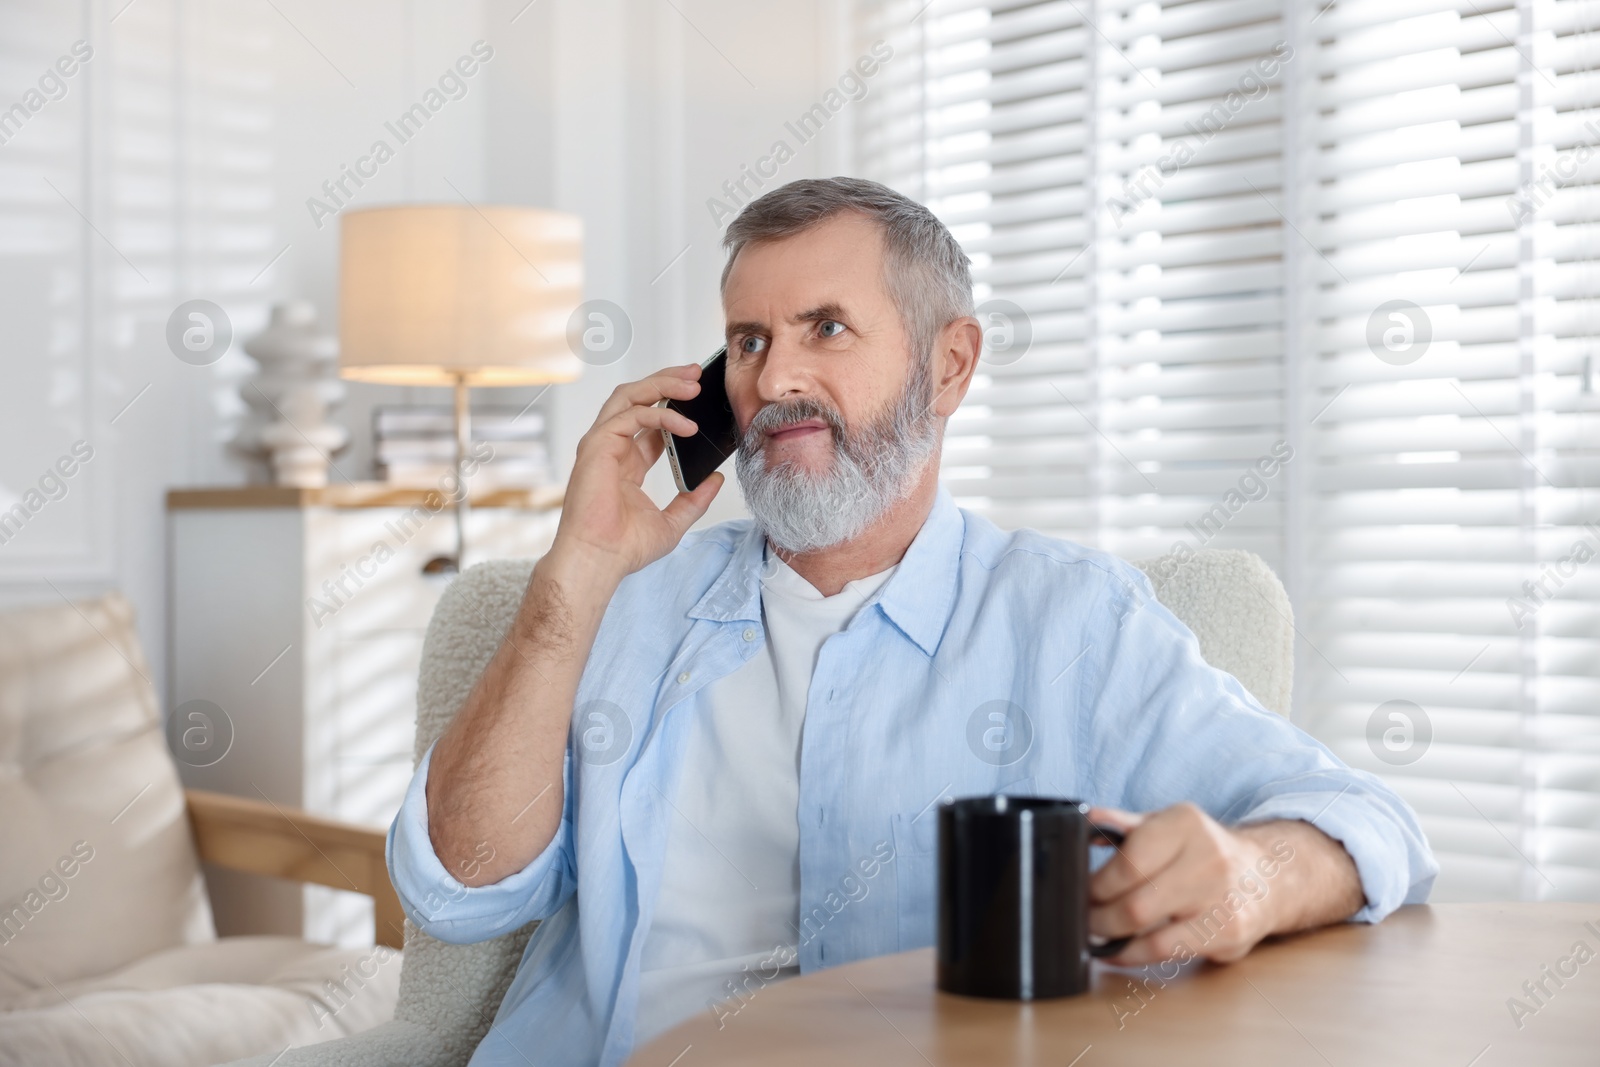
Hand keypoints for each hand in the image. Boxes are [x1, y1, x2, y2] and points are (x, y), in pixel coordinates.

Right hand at [548, 362, 724, 583]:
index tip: (701, 397)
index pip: (649, 422)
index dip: (674, 406)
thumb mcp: (673, 521)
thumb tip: (716, 479)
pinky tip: (686, 425)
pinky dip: (660, 415)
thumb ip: (694, 499)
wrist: (600, 561)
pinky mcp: (597, 446)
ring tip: (693, 384)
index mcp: (626, 464)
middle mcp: (611, 449)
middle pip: (637, 399)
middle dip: (667, 382)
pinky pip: (631, 416)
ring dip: (662, 385)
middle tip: (697, 374)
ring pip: (630, 396)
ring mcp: (601, 445)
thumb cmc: (624, 548)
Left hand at [1086, 802, 1301, 965]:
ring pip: (1148, 928)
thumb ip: (1126, 824)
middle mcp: (1209, 858)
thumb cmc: (1202, 851)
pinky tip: (1117, 950)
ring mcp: (1222, 898)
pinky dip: (1132, 954)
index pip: (1128, 859)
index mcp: (1185, 823)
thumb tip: (1086, 821)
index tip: (1081, 891)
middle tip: (1084, 916)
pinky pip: (1166, 951)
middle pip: (1135, 899)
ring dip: (1111, 934)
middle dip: (1098, 914)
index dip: (1096, 883)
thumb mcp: (1167, 825)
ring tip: (1096, 932)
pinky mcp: (1229, 933)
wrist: (1265, 877)